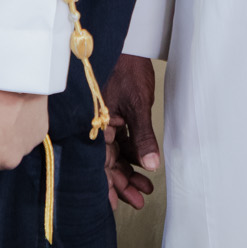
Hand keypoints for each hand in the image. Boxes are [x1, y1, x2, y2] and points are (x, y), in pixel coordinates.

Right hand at [103, 54, 160, 208]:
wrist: (127, 43)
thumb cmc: (126, 68)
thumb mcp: (137, 105)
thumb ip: (143, 137)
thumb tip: (151, 165)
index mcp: (95, 124)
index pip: (99, 163)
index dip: (108, 185)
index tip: (117, 203)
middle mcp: (96, 124)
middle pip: (107, 162)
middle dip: (123, 182)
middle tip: (139, 199)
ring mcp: (105, 120)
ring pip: (115, 153)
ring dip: (129, 169)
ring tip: (146, 186)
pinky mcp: (113, 114)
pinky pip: (120, 140)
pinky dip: (131, 152)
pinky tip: (142, 162)